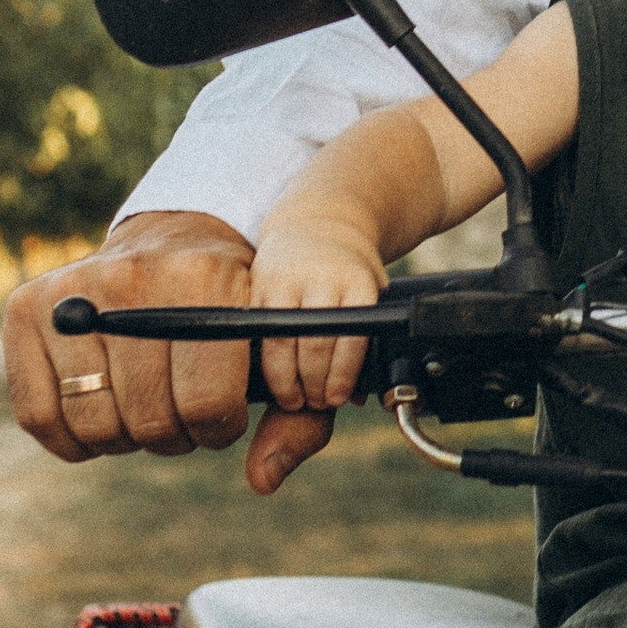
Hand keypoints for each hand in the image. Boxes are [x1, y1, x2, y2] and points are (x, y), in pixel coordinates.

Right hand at [3, 212, 334, 493]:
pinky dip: (73, 440)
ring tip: (146, 408)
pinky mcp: (25, 308)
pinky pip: (40, 416)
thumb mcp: (281, 343)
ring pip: (95, 424)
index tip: (220, 416)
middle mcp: (131, 277)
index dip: (217, 429)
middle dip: (173, 435)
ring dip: (126, 438)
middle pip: (149, 419)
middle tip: (181, 414)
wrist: (178, 236)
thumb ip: (300, 413)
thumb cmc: (235, 306)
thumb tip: (263, 481)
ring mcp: (71, 289)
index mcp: (203, 277)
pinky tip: (102, 415)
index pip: (206, 404)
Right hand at [248, 217, 385, 420]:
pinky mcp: (258, 284)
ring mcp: (286, 281)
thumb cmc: (347, 270)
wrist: (316, 223)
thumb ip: (366, 340)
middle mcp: (321, 280)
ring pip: (281, 344)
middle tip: (314, 404)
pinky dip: (262, 361)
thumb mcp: (370, 293)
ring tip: (293, 398)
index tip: (336, 398)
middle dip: (314, 385)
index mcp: (357, 284)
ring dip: (286, 381)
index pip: (350, 340)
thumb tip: (355, 395)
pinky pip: (257, 332)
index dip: (341, 377)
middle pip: (314, 347)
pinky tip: (271, 377)